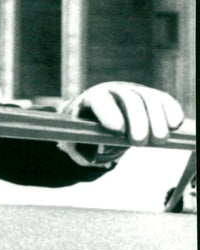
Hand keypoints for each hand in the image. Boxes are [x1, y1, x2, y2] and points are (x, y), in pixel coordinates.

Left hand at [58, 82, 184, 166]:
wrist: (101, 117)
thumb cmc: (87, 131)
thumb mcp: (76, 140)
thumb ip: (78, 150)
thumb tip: (88, 159)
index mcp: (92, 99)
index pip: (100, 100)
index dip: (109, 113)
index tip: (118, 131)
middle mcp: (115, 91)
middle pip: (128, 98)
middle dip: (136, 120)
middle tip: (138, 143)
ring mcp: (135, 92)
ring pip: (149, 99)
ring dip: (157, 119)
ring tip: (159, 141)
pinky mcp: (152, 98)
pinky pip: (164, 100)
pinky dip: (171, 111)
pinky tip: (174, 126)